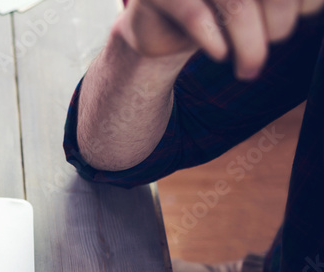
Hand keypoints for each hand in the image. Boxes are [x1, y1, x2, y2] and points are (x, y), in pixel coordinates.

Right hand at [119, 0, 320, 78]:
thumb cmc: (216, 13)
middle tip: (274, 44)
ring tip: (250, 69)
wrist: (158, 30)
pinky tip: (220, 55)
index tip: (302, 15)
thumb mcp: (257, 5)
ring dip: (250, 44)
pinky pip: (194, 17)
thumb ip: (283, 3)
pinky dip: (213, 41)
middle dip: (280, 23)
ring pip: (235, 3)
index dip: (304, 2)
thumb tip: (308, 8)